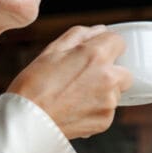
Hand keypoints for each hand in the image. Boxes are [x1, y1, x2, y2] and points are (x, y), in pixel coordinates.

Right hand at [7, 25, 132, 138]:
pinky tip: (74, 109)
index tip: (96, 53)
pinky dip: (95, 109)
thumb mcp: (51, 50)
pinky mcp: (105, 121)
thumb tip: (98, 31)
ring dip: (103, 92)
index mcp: (96, 56)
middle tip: (85, 77)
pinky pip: (107, 110)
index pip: (119, 41)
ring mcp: (109, 102)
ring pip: (116, 92)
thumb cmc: (33, 85)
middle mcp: (109, 78)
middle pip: (125, 71)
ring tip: (75, 96)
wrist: (26, 121)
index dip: (106, 45)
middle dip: (111, 71)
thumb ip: (79, 35)